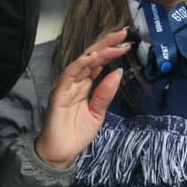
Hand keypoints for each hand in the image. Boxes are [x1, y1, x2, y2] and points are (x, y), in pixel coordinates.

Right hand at [35, 28, 130, 168]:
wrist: (60, 153)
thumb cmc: (75, 134)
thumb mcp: (97, 113)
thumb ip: (105, 94)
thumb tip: (117, 73)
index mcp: (84, 86)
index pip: (98, 63)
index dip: (111, 51)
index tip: (127, 43)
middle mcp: (75, 82)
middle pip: (91, 57)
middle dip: (107, 44)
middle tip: (123, 33)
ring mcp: (66, 85)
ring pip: (82, 61)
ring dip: (98, 50)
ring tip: (114, 42)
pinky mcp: (59, 92)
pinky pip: (70, 73)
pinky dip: (82, 63)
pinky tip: (95, 57)